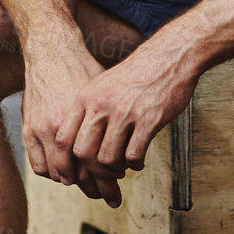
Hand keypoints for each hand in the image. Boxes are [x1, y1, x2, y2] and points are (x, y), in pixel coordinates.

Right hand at [20, 46, 115, 201]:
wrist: (54, 51)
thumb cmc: (84, 69)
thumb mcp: (107, 91)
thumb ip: (116, 117)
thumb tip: (135, 137)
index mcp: (88, 119)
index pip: (100, 161)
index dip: (111, 176)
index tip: (120, 182)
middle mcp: (66, 127)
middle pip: (82, 172)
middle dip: (97, 188)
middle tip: (109, 197)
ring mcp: (44, 129)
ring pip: (59, 173)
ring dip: (74, 182)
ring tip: (86, 185)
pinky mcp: (29, 128)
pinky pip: (38, 164)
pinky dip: (51, 174)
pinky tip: (63, 174)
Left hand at [57, 36, 199, 207]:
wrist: (170, 57)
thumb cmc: (138, 74)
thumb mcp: (103, 85)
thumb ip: (89, 110)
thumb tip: (78, 143)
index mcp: (86, 98)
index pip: (64, 138)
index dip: (65, 163)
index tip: (72, 177)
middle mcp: (101, 105)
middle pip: (83, 153)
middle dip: (93, 172)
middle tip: (104, 176)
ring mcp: (125, 113)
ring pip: (108, 158)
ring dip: (116, 169)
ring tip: (124, 166)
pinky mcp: (148, 119)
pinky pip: (134, 155)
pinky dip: (136, 164)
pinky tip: (139, 160)